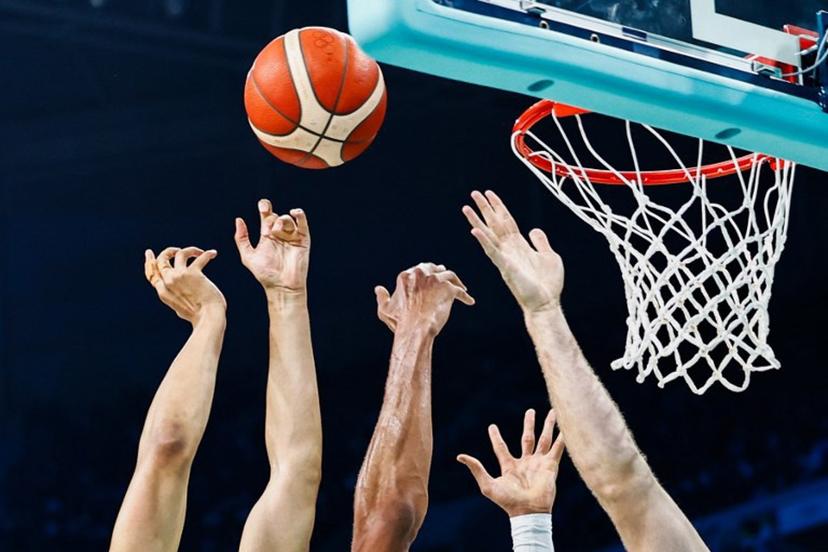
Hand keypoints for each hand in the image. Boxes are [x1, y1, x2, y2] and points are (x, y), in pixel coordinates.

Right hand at [144, 247, 225, 323]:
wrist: (208, 318)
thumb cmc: (198, 316)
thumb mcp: (180, 308)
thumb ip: (177, 297)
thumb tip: (182, 291)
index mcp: (163, 292)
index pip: (151, 274)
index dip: (149, 262)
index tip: (149, 253)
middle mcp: (168, 282)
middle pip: (161, 260)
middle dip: (168, 252)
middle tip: (177, 250)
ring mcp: (179, 276)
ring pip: (179, 254)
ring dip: (189, 250)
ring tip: (198, 252)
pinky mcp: (193, 273)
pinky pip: (200, 258)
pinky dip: (207, 254)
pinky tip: (213, 253)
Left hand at [234, 199, 309, 292]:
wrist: (282, 285)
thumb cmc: (265, 274)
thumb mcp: (248, 256)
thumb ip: (242, 239)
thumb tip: (239, 220)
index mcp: (267, 236)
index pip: (266, 217)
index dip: (264, 208)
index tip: (262, 206)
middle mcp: (280, 235)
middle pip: (276, 216)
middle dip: (271, 215)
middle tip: (267, 219)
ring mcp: (292, 237)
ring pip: (287, 219)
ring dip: (281, 221)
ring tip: (277, 231)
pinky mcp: (303, 240)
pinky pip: (303, 224)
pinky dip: (300, 216)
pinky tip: (294, 212)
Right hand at [374, 263, 474, 336]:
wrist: (415, 329)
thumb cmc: (400, 322)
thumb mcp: (385, 310)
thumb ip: (382, 298)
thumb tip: (378, 288)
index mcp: (406, 276)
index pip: (420, 269)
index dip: (428, 274)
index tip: (433, 278)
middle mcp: (421, 274)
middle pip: (435, 268)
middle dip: (441, 272)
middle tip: (448, 279)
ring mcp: (435, 280)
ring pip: (450, 276)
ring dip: (456, 281)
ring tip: (461, 288)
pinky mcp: (448, 288)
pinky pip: (460, 291)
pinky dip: (465, 296)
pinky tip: (469, 301)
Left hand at [458, 409, 564, 517]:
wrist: (528, 512)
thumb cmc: (508, 501)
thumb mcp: (488, 485)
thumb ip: (476, 469)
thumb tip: (460, 456)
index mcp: (509, 466)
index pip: (501, 448)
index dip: (496, 438)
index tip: (491, 427)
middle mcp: (525, 462)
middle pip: (528, 438)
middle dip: (529, 424)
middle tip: (530, 411)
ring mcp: (539, 463)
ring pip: (544, 440)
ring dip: (548, 426)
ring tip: (552, 412)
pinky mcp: (551, 466)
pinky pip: (557, 449)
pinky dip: (562, 438)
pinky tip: (566, 428)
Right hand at [462, 190, 562, 312]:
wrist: (546, 302)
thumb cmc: (548, 283)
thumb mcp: (549, 256)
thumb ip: (540, 242)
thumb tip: (533, 229)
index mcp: (519, 245)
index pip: (506, 221)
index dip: (498, 207)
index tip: (489, 194)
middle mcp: (509, 249)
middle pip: (494, 224)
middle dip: (485, 208)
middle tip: (474, 193)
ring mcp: (505, 257)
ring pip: (488, 235)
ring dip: (477, 221)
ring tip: (466, 207)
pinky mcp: (505, 267)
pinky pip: (492, 251)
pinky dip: (484, 241)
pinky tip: (475, 230)